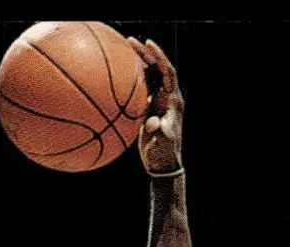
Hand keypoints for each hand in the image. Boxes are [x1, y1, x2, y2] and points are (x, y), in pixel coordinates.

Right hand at [127, 37, 183, 173]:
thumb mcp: (163, 142)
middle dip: (145, 53)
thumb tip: (151, 123)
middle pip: (157, 69)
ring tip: (122, 51)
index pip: (168, 72)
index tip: (149, 43)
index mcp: (173, 100)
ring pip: (148, 77)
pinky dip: (130, 80)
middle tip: (129, 41)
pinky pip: (139, 89)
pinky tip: (116, 74)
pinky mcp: (148, 108)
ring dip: (137, 64)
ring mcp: (157, 102)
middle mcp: (166, 97)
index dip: (160, 56)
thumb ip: (158, 131)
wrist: (162, 163)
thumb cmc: (164, 152)